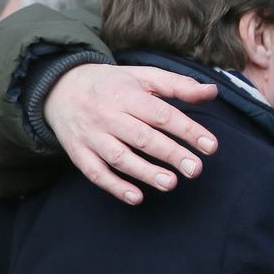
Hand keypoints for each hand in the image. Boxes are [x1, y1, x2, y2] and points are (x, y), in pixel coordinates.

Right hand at [44, 64, 218, 203]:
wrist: (60, 87)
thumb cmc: (114, 84)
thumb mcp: (145, 76)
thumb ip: (179, 85)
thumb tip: (212, 92)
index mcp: (128, 95)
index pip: (162, 115)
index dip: (188, 131)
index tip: (211, 146)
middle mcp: (109, 116)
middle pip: (143, 138)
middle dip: (171, 154)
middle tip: (195, 169)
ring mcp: (92, 136)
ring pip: (119, 158)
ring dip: (145, 173)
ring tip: (171, 184)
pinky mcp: (79, 153)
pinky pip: (95, 173)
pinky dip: (115, 187)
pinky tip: (137, 197)